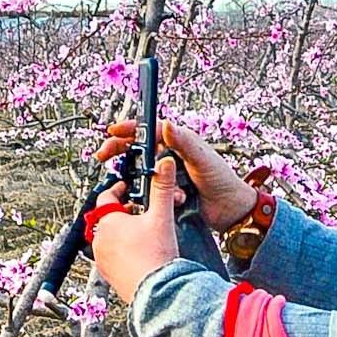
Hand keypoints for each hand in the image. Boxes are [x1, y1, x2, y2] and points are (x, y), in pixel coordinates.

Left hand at [89, 155, 183, 303]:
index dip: (118, 189)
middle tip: (141, 212)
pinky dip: (123, 251)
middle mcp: (99, 240)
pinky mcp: (108, 275)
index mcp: (108, 222)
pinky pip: (112, 257)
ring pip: (109, 238)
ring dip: (122, 233)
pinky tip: (140, 253)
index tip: (128, 188)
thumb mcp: (161, 216)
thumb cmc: (156, 257)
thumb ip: (162, 187)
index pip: (107, 196)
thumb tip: (164, 163)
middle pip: (108, 218)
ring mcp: (102, 259)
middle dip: (123, 213)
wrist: (157, 294)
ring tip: (142, 234)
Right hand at [94, 119, 261, 232]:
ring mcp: (167, 176)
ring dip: (136, 178)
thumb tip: (166, 125)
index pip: (148, 130)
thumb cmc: (223, 181)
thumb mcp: (203, 159)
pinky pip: (148, 192)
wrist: (232, 212)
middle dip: (119, 149)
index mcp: (179, 142)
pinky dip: (149, 196)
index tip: (113, 131)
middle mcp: (170, 157)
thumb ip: (184, 142)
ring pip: (140, 172)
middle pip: (137, 148)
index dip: (129, 129)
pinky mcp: (165, 194)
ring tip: (134, 185)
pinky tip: (165, 199)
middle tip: (104, 154)